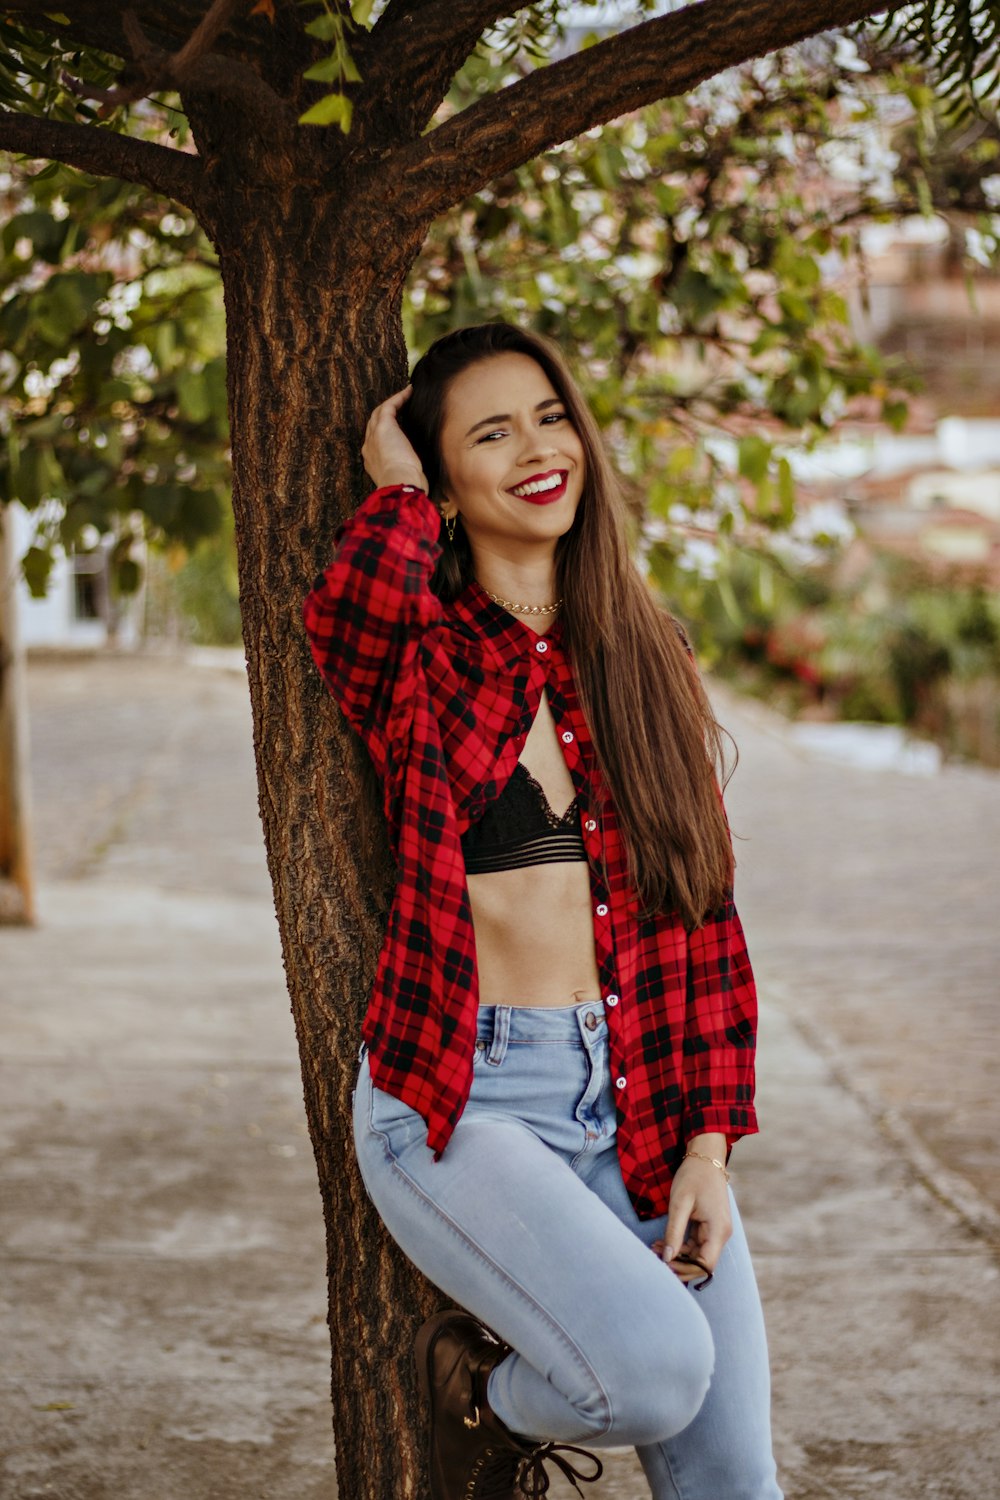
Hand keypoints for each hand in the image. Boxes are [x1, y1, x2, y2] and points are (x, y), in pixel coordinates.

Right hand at [362, 385, 428, 491]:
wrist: (399, 484)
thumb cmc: (404, 485)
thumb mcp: (403, 477)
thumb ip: (405, 469)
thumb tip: (416, 470)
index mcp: (372, 461)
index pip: (375, 441)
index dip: (385, 433)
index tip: (398, 429)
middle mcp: (368, 447)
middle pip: (373, 424)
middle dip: (385, 415)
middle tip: (400, 407)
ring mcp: (373, 435)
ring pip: (379, 413)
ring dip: (392, 403)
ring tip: (405, 396)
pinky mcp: (383, 426)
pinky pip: (389, 406)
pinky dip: (398, 398)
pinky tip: (409, 392)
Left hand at [654, 1144, 732, 1283]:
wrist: (705, 1157)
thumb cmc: (693, 1177)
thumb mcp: (680, 1203)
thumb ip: (674, 1232)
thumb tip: (667, 1258)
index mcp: (718, 1230)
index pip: (706, 1265)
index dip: (685, 1270)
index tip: (664, 1265)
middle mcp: (720, 1234)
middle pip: (700, 1263)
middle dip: (678, 1263)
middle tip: (654, 1256)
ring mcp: (715, 1231)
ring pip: (696, 1255)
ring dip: (676, 1255)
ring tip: (654, 1247)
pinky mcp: (709, 1227)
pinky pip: (695, 1244)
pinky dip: (679, 1246)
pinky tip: (662, 1242)